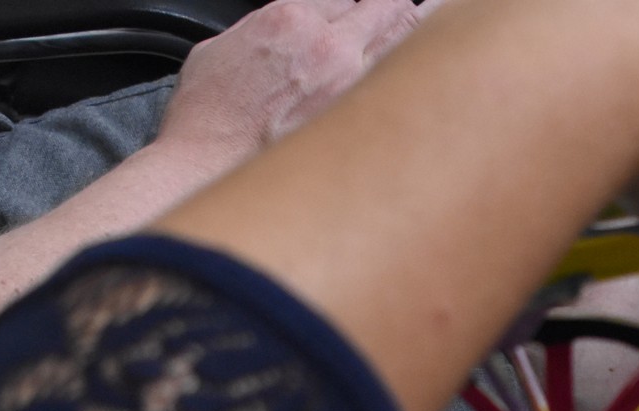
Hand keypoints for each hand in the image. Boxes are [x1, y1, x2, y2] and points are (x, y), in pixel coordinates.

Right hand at [158, 0, 442, 163]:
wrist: (205, 166)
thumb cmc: (209, 118)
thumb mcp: (222, 47)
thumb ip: (266, 30)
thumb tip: (288, 33)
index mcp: (290, 19)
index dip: (356, 6)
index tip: (362, 14)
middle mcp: (329, 47)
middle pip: (388, 6)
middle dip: (397, 7)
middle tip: (405, 12)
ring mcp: (352, 85)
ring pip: (407, 40)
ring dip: (418, 30)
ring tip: (432, 24)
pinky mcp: (364, 124)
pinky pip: (403, 86)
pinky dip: (417, 73)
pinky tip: (430, 73)